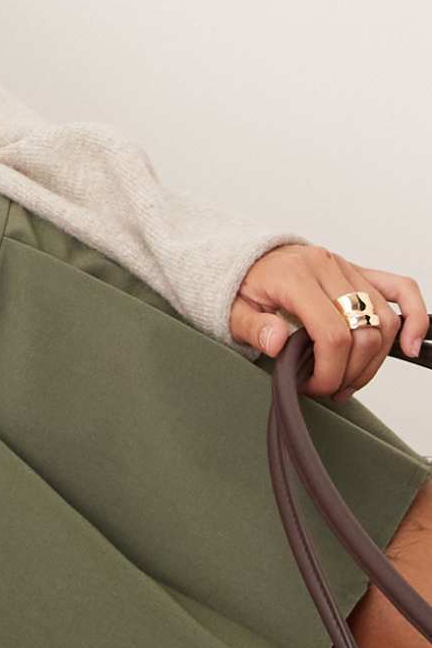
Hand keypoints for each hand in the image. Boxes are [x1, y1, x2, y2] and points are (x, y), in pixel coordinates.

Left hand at [229, 244, 425, 400]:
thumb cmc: (244, 285)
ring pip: (384, 320)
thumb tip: (277, 343)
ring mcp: (347, 268)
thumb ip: (254, 327)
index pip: (331, 334)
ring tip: (350, 380)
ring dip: (374, 359)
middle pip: (362, 332)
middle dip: (350, 372)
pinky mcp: (360, 272)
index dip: (329, 371)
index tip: (314, 387)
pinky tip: (410, 344)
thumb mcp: (233, 309)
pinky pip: (401, 289)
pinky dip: (414, 317)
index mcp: (295, 276)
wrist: (250, 259)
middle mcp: (327, 268)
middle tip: (329, 388)